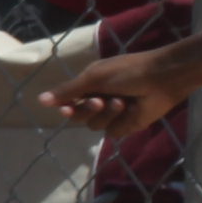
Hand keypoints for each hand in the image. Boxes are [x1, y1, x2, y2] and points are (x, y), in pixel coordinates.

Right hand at [40, 52, 192, 134]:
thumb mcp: (95, 77)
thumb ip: (68, 90)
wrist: (161, 78)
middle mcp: (99, 100)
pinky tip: (134, 109)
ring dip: (107, 114)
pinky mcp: (128, 125)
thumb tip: (39, 100)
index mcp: (90, 85)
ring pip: (96, 125)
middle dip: (88, 110)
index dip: (67, 107)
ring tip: (123, 101)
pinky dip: (122, 121)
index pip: (69, 102)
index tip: (66, 108)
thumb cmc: (129, 71)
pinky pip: (114, 131)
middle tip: (100, 100)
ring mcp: (114, 114)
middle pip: (79, 117)